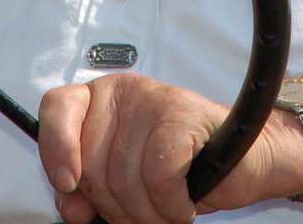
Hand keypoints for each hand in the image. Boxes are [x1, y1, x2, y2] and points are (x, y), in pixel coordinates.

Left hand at [39, 73, 302, 223]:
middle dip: (117, 205)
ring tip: (167, 207)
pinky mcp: (181, 114)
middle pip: (91, 164)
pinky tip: (184, 202)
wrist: (246, 161)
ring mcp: (153, 99)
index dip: (56, 149)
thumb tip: (71, 206)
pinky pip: (159, 178)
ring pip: (125, 179)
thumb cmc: (184, 168)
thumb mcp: (124, 181)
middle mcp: (123, 91)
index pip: (57, 108)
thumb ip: (87, 189)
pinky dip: (172, 205)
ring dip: (148, 213)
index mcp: (101, 99)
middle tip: (145, 208)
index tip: (68, 185)